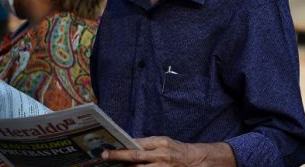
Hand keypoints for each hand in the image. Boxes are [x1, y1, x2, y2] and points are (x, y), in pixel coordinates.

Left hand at [101, 137, 234, 166]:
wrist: (198, 161)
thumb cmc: (178, 151)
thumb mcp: (164, 143)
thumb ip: (147, 145)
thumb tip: (127, 147)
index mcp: (161, 143)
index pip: (137, 145)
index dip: (121, 149)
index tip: (107, 151)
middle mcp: (162, 155)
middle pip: (135, 159)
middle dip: (119, 158)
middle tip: (105, 157)